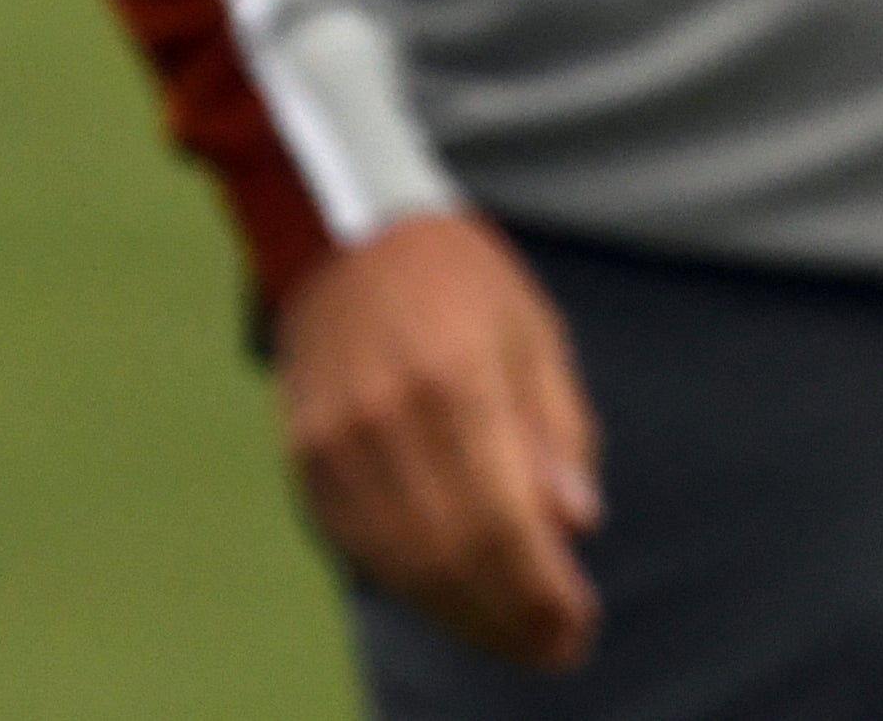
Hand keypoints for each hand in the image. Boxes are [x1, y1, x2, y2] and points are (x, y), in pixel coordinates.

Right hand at [274, 210, 602, 670]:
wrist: (348, 234)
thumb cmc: (462, 279)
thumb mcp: (536, 336)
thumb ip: (557, 433)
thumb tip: (576, 527)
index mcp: (456, 384)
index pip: (502, 524)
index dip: (541, 592)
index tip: (578, 626)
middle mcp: (385, 424)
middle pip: (449, 559)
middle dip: (508, 619)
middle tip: (556, 649)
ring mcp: (333, 446)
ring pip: (400, 566)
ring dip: (462, 616)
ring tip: (517, 638)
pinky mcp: (304, 460)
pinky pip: (359, 547)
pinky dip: (412, 584)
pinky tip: (454, 599)